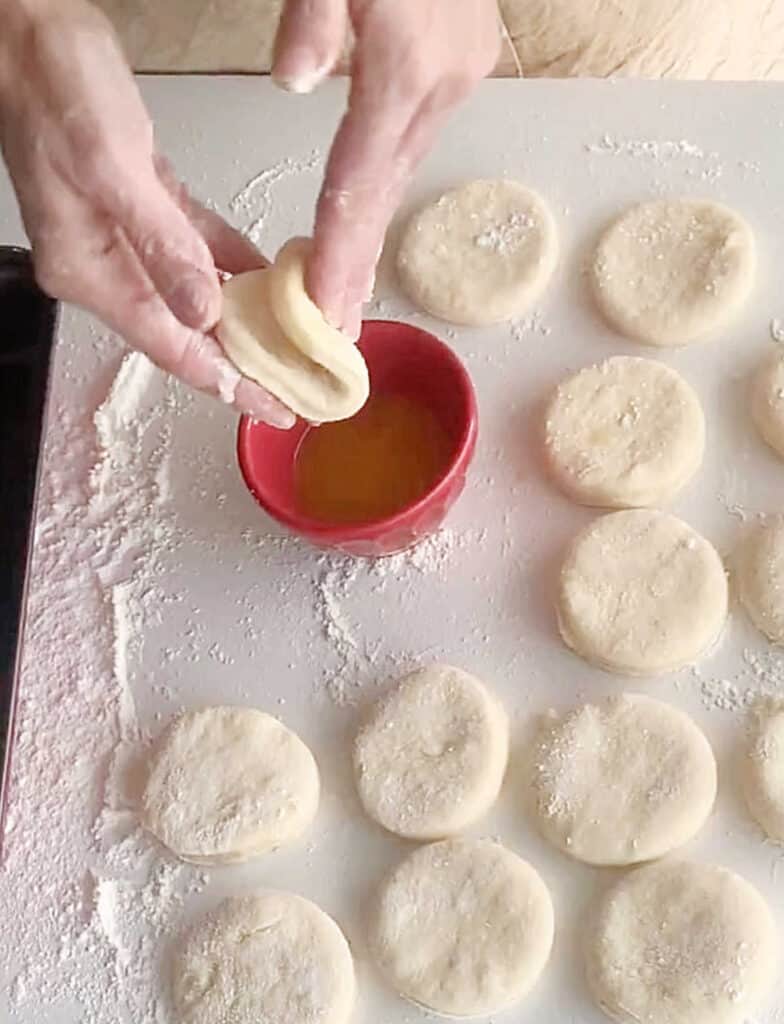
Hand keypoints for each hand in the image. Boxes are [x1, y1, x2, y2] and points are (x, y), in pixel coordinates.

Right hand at [0, 0, 293, 426]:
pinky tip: (267, 278)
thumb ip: (163, 244)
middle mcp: (105, 265)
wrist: (29, 27)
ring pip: (193, 293)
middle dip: (241, 359)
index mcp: (90, 271)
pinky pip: (193, 248)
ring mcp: (120, 237)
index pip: (169, 346)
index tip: (272, 407)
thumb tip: (203, 311)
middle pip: (185, 330)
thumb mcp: (112, 168)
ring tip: (294, 343)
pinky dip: (230, 264)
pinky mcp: (140, 204)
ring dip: (243, 317)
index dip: (225, 381)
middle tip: (296, 385)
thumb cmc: (54, 84)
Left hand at [273, 0, 500, 336]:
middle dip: (357, 258)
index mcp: (405, 59)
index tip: (326, 314)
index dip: (342, 253)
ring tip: (345, 280)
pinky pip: (415, 130)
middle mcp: (443, 76)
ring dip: (372, 218)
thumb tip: (293, 79)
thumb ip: (313, 14)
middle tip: (333, 326)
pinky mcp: (465, 52)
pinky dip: (387, 169)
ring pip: (404, 159)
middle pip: (387, 184)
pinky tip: (369, 197)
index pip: (360, 179)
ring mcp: (461, 66)